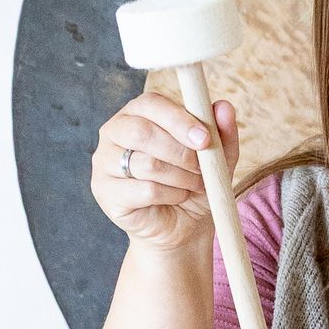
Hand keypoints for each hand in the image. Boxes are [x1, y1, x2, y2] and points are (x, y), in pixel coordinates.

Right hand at [91, 92, 239, 254]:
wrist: (183, 225)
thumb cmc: (194, 183)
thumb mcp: (217, 157)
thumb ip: (222, 132)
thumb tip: (224, 106)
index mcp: (138, 112)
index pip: (151, 103)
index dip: (179, 120)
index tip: (205, 139)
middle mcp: (114, 131)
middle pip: (143, 132)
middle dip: (180, 152)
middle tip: (201, 168)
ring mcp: (104, 161)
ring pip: (147, 164)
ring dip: (181, 177)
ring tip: (193, 184)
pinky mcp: (105, 191)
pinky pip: (144, 190)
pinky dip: (170, 195)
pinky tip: (176, 197)